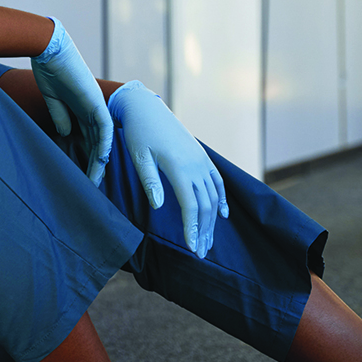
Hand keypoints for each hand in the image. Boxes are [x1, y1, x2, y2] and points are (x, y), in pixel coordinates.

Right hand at [31, 17, 112, 185]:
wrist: (49, 49)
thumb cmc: (48, 69)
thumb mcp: (53, 98)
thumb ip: (60, 115)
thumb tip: (66, 133)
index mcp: (81, 107)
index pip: (86, 137)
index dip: (84, 156)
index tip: (80, 175)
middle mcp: (91, 108)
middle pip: (96, 142)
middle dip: (93, 164)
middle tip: (90, 186)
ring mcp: (95, 105)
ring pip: (101, 139)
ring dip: (99, 160)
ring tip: (94, 181)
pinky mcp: (95, 101)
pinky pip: (104, 126)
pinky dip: (104, 143)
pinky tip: (102, 159)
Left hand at [108, 81, 228, 257]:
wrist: (147, 108)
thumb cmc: (138, 133)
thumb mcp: (139, 157)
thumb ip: (150, 181)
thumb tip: (161, 207)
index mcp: (179, 167)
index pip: (191, 205)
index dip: (192, 228)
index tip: (192, 248)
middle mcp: (195, 165)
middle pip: (206, 205)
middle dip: (204, 230)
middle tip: (200, 253)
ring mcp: (201, 160)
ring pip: (213, 196)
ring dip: (212, 220)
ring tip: (207, 240)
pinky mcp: (201, 157)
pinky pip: (217, 181)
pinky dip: (222, 199)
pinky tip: (223, 215)